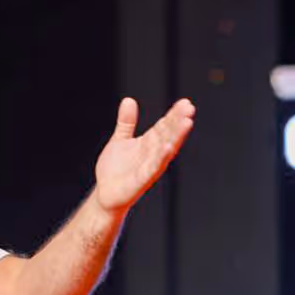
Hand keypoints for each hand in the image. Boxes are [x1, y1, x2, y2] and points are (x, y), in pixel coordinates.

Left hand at [93, 97, 195, 214]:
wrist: (105, 193)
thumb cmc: (115, 169)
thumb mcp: (120, 139)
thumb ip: (126, 121)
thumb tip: (129, 100)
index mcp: (148, 143)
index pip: (164, 126)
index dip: (174, 114)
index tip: (185, 102)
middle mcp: (152, 154)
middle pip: (168, 135)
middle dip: (178, 121)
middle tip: (189, 107)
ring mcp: (149, 167)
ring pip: (166, 149)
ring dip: (176, 137)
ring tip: (186, 123)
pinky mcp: (142, 180)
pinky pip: (153, 168)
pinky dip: (161, 157)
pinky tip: (168, 147)